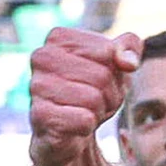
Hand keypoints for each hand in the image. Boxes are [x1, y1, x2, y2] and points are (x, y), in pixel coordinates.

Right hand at [28, 29, 142, 165]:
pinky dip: (89, 125)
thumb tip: (128, 63)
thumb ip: (129, 47)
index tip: (103, 78)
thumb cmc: (93, 89)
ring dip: (100, 110)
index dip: (116, 70)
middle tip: (97, 99)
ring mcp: (36, 85)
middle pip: (102, 75)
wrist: (70, 128)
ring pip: (94, 99)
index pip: (109, 51)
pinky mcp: (39, 115)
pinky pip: (84, 119)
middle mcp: (42, 56)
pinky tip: (77, 124)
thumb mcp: (118, 64)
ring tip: (86, 110)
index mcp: (59, 37)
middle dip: (110, 93)